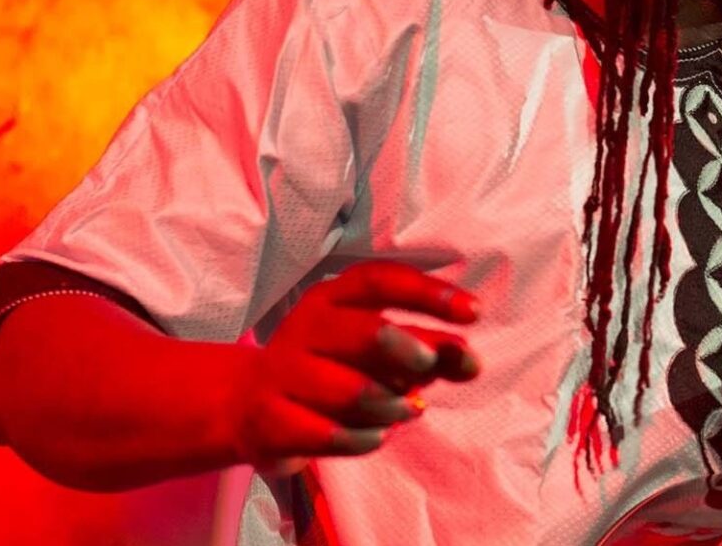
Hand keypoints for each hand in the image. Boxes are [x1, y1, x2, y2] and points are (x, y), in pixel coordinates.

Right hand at [226, 261, 479, 472]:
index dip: (431, 294)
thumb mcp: (379, 351)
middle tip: (426, 370)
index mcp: (330, 297)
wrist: (247, 406)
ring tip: (406, 409)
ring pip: (358, 393)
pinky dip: (369, 439)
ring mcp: (283, 374)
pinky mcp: (272, 420)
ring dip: (395, 407)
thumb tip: (472, 362)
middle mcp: (304, 328)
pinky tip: (375, 433)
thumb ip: (429, 351)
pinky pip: (337, 436)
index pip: (383, 281)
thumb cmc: (332, 370)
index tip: (474, 312)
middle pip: (371, 333)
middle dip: (412, 355)